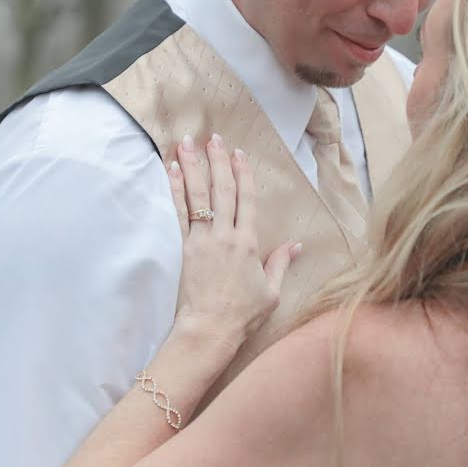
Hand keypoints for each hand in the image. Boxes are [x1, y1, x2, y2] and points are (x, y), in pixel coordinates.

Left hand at [168, 134, 300, 355]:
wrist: (209, 329)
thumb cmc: (242, 315)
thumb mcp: (271, 292)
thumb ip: (281, 264)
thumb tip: (296, 245)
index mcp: (249, 243)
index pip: (247, 199)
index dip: (243, 173)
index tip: (238, 153)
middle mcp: (225, 235)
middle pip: (222, 190)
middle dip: (217, 161)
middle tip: (213, 137)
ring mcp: (203, 240)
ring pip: (198, 195)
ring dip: (192, 167)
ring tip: (186, 143)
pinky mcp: (185, 248)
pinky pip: (179, 213)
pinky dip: (175, 190)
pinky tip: (171, 171)